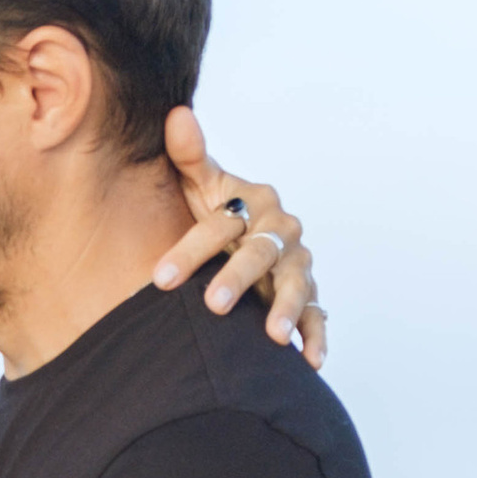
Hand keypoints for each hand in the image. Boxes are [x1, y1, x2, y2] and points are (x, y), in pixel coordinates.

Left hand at [152, 107, 325, 368]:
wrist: (239, 233)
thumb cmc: (212, 208)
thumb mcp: (198, 183)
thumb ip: (188, 155)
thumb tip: (176, 115)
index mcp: (254, 203)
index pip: (220, 224)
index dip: (190, 251)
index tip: (159, 279)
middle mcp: (281, 232)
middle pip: (260, 254)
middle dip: (238, 278)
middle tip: (214, 305)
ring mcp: (297, 264)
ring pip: (295, 283)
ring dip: (285, 308)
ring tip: (273, 335)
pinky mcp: (307, 294)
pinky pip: (317, 315)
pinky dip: (316, 337)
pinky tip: (308, 361)